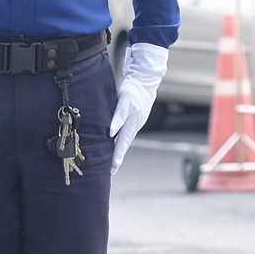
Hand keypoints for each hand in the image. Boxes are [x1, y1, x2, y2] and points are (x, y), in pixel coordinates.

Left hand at [109, 41, 167, 171]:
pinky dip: (119, 141)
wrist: (145, 81)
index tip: (111, 169)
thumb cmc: (134, 91)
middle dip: (117, 158)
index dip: (116, 157)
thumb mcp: (125, 102)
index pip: (122, 144)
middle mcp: (133, 126)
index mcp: (132, 124)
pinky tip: (114, 144)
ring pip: (124, 140)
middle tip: (109, 172)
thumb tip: (111, 132)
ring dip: (118, 151)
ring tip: (111, 163)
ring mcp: (134, 123)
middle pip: (123, 146)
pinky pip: (124, 134)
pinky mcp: (132, 119)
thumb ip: (118, 116)